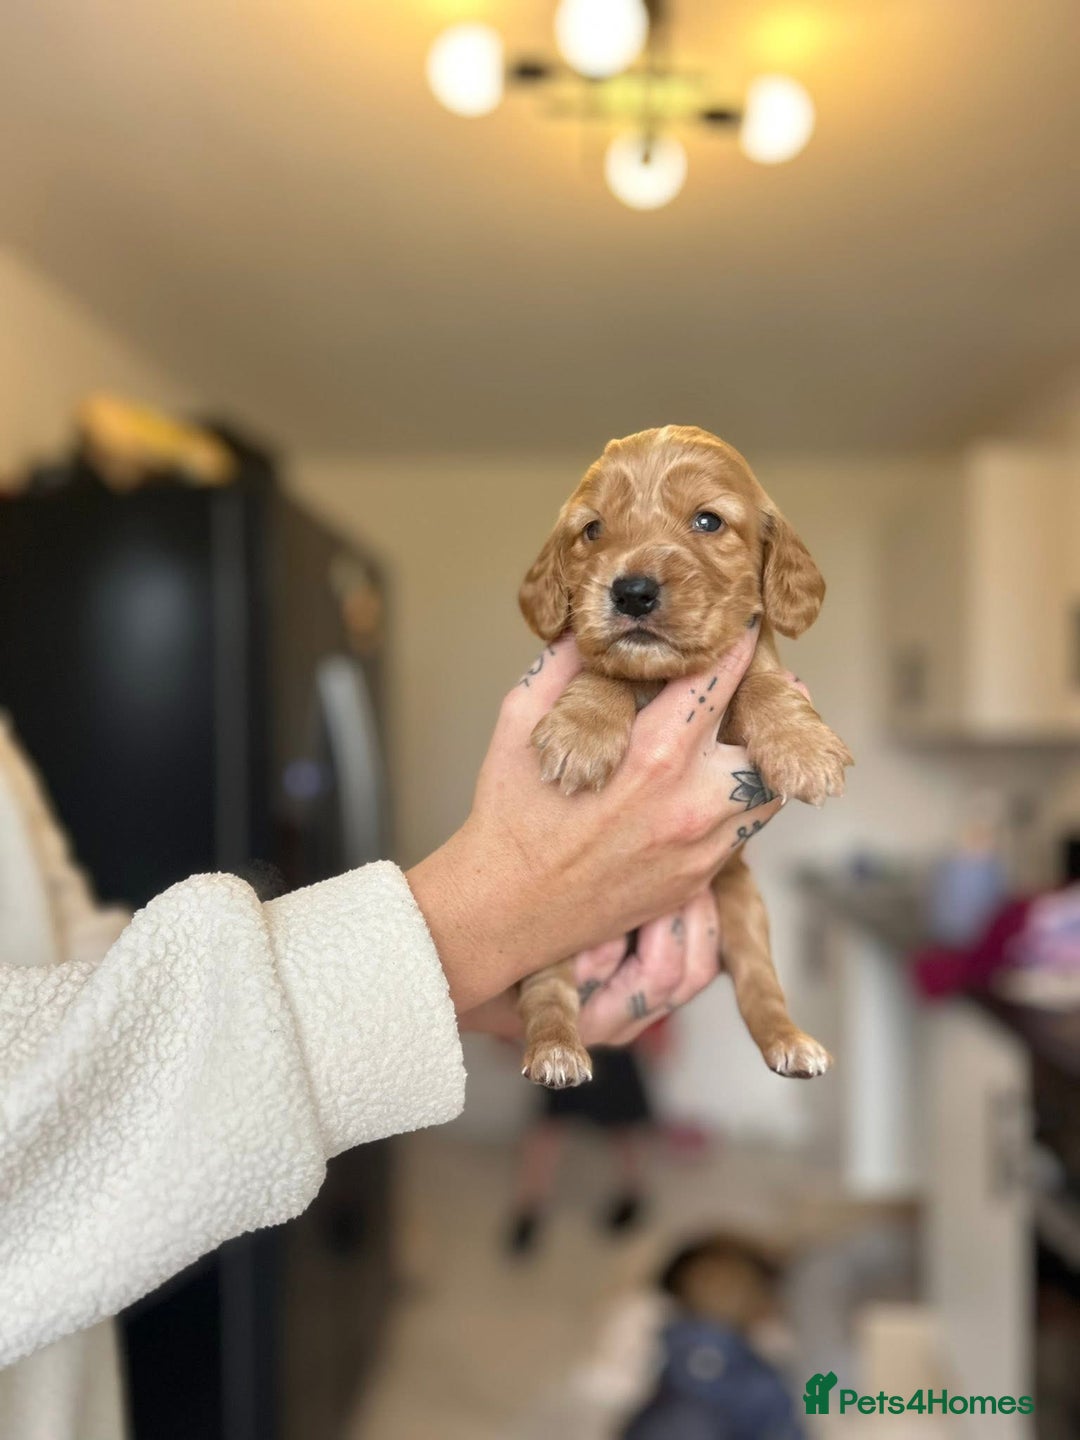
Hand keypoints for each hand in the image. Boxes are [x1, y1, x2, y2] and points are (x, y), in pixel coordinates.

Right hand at [406, 625, 784, 1012]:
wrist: (507, 910)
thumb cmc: (509, 814)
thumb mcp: (519, 720)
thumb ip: (563, 664)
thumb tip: (596, 627)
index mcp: (651, 754)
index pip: (719, 681)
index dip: (734, 646)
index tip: (742, 626)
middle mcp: (690, 801)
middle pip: (766, 739)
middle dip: (769, 706)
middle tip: (768, 684)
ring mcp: (700, 847)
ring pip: (768, 791)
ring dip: (762, 758)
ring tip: (751, 733)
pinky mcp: (698, 879)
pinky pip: (744, 831)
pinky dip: (740, 801)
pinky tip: (719, 783)